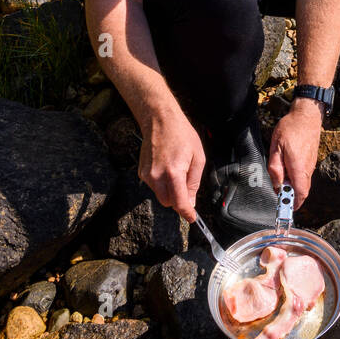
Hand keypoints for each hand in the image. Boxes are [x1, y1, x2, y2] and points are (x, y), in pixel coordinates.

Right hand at [139, 105, 205, 221]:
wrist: (160, 120)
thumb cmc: (182, 135)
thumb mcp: (198, 157)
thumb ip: (194, 182)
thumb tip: (191, 202)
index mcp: (174, 172)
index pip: (179, 202)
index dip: (187, 213)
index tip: (192, 219)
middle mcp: (157, 176)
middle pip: (168, 202)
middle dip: (178, 200)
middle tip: (187, 186)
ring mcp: (147, 175)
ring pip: (160, 195)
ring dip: (170, 191)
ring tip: (176, 170)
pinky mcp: (141, 172)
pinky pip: (154, 186)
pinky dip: (161, 183)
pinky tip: (166, 166)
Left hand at [268, 99, 322, 209]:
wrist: (307, 116)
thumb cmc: (291, 129)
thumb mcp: (276, 147)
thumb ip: (275, 168)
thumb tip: (277, 185)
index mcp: (298, 168)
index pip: (300, 193)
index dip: (293, 204)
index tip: (284, 209)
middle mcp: (307, 169)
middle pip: (302, 192)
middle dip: (290, 197)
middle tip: (278, 194)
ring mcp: (311, 165)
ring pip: (303, 184)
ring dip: (293, 188)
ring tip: (281, 180)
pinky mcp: (311, 161)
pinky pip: (304, 176)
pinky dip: (296, 180)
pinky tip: (287, 170)